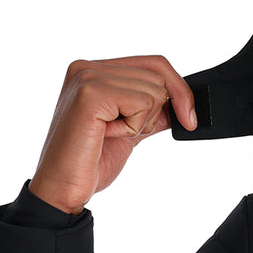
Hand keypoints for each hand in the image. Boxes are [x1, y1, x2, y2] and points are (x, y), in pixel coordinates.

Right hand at [29, 55, 196, 213]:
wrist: (63, 188)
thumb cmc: (91, 161)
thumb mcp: (131, 127)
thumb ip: (152, 109)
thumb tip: (184, 102)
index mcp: (94, 70)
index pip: (154, 64)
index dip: (179, 90)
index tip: (189, 119)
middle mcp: (87, 67)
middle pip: (159, 75)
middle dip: (158, 112)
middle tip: (127, 132)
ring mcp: (87, 77)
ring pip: (154, 90)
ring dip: (143, 122)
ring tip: (111, 134)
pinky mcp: (91, 94)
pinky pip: (142, 103)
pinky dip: (134, 127)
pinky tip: (107, 135)